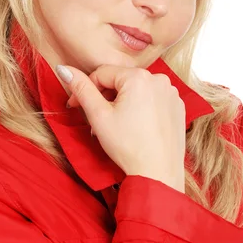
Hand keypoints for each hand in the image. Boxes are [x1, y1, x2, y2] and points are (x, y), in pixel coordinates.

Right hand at [58, 64, 185, 192]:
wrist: (158, 173)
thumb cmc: (128, 146)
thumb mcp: (98, 115)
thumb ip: (81, 88)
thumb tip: (64, 69)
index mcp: (138, 77)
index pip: (102, 73)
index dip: (85, 89)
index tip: (75, 106)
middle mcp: (159, 79)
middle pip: (120, 81)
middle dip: (105, 97)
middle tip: (95, 120)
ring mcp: (171, 93)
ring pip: (136, 90)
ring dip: (122, 102)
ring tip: (116, 125)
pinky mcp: (178, 107)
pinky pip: (153, 99)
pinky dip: (141, 108)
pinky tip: (135, 126)